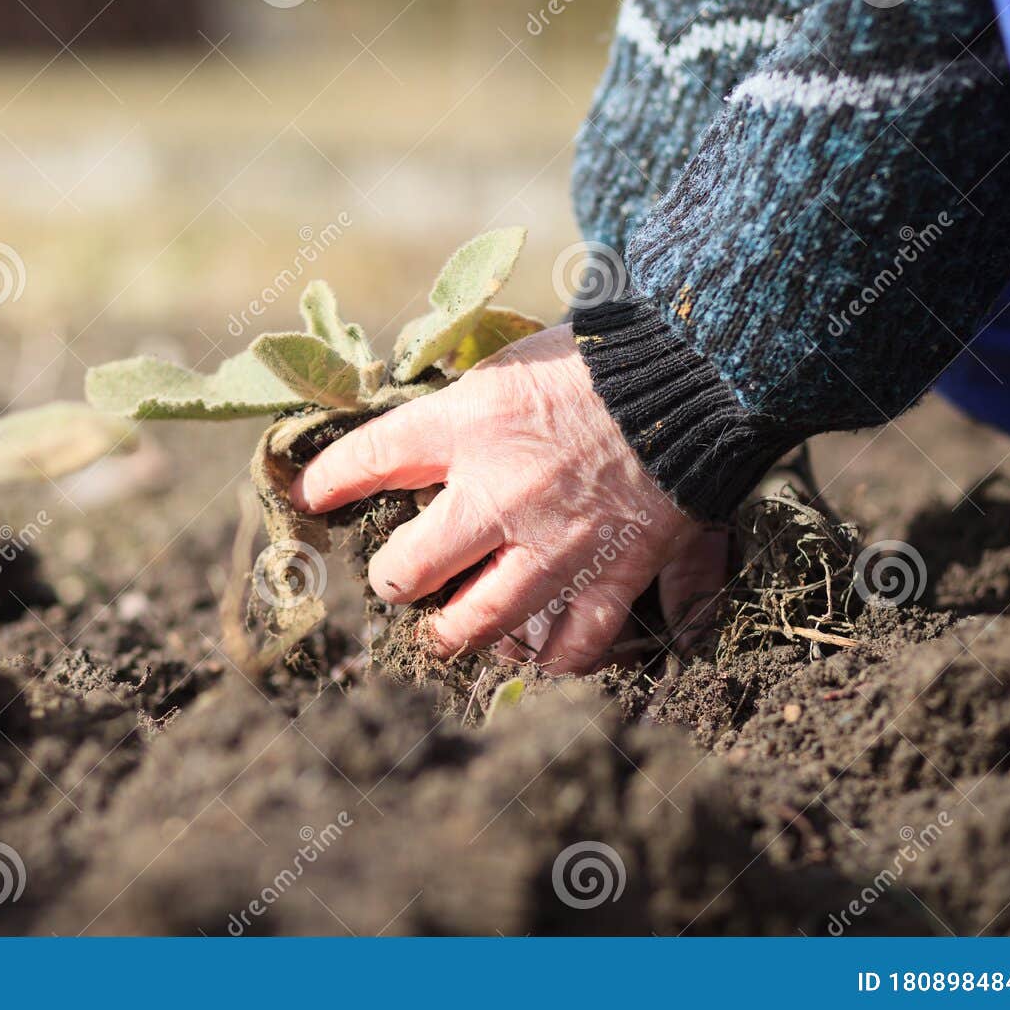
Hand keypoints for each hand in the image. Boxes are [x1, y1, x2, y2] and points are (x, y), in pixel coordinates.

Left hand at [291, 324, 727, 673]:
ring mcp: (560, 544)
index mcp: (470, 426)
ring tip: (451, 633)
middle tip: (396, 581)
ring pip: (482, 624)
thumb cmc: (604, 354)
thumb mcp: (513, 360)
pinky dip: (561, 656)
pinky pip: (580, 644)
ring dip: (456, 634)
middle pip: (409, 572)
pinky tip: (546, 650)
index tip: (308, 496)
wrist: (701, 368)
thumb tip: (421, 430)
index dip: (327, 483)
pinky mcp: (619, 572)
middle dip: (391, 582)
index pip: (368, 459)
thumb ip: (465, 405)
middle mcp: (502, 494)